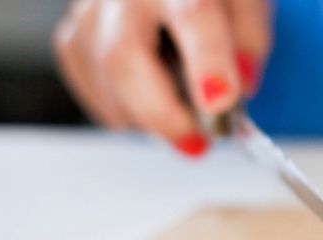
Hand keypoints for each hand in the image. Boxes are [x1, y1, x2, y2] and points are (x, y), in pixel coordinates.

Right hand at [53, 0, 271, 156]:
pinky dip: (126, 113)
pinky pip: (93, 90)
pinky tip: (151, 106)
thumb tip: (236, 91)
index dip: (206, 63)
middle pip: (124, 56)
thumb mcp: (246, 3)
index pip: (192, 15)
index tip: (219, 104)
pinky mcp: (72, 37)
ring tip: (181, 121)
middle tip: (196, 143)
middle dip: (162, 112)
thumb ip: (250, 40)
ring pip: (105, 79)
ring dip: (147, 116)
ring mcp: (89, 12)